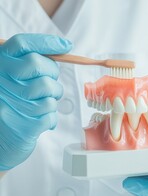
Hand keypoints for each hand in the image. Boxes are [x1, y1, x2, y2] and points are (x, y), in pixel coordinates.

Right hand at [0, 34, 71, 170]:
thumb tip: (62, 50)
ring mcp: (11, 103)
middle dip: (51, 75)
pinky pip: (50, 113)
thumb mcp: (8, 81)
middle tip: (45, 86)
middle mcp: (1, 82)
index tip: (66, 46)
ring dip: (51, 100)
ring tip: (37, 106)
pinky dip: (48, 119)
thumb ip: (26, 66)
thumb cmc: (7, 108)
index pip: (22, 44)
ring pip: (49, 91)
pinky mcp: (24, 126)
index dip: (46, 43)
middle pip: (40, 65)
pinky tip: (36, 121)